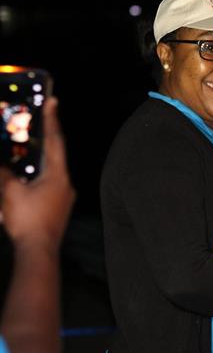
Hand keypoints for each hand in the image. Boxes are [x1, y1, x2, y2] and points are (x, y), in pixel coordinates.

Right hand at [0, 98, 74, 249]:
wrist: (39, 251)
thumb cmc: (27, 221)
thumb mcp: (9, 192)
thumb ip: (2, 173)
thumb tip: (0, 164)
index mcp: (58, 175)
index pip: (55, 140)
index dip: (52, 119)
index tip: (53, 100)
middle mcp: (66, 183)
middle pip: (55, 154)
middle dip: (46, 137)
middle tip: (38, 120)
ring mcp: (64, 196)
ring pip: (51, 170)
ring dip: (39, 158)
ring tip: (28, 147)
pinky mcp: (58, 207)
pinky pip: (48, 184)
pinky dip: (37, 175)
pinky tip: (26, 177)